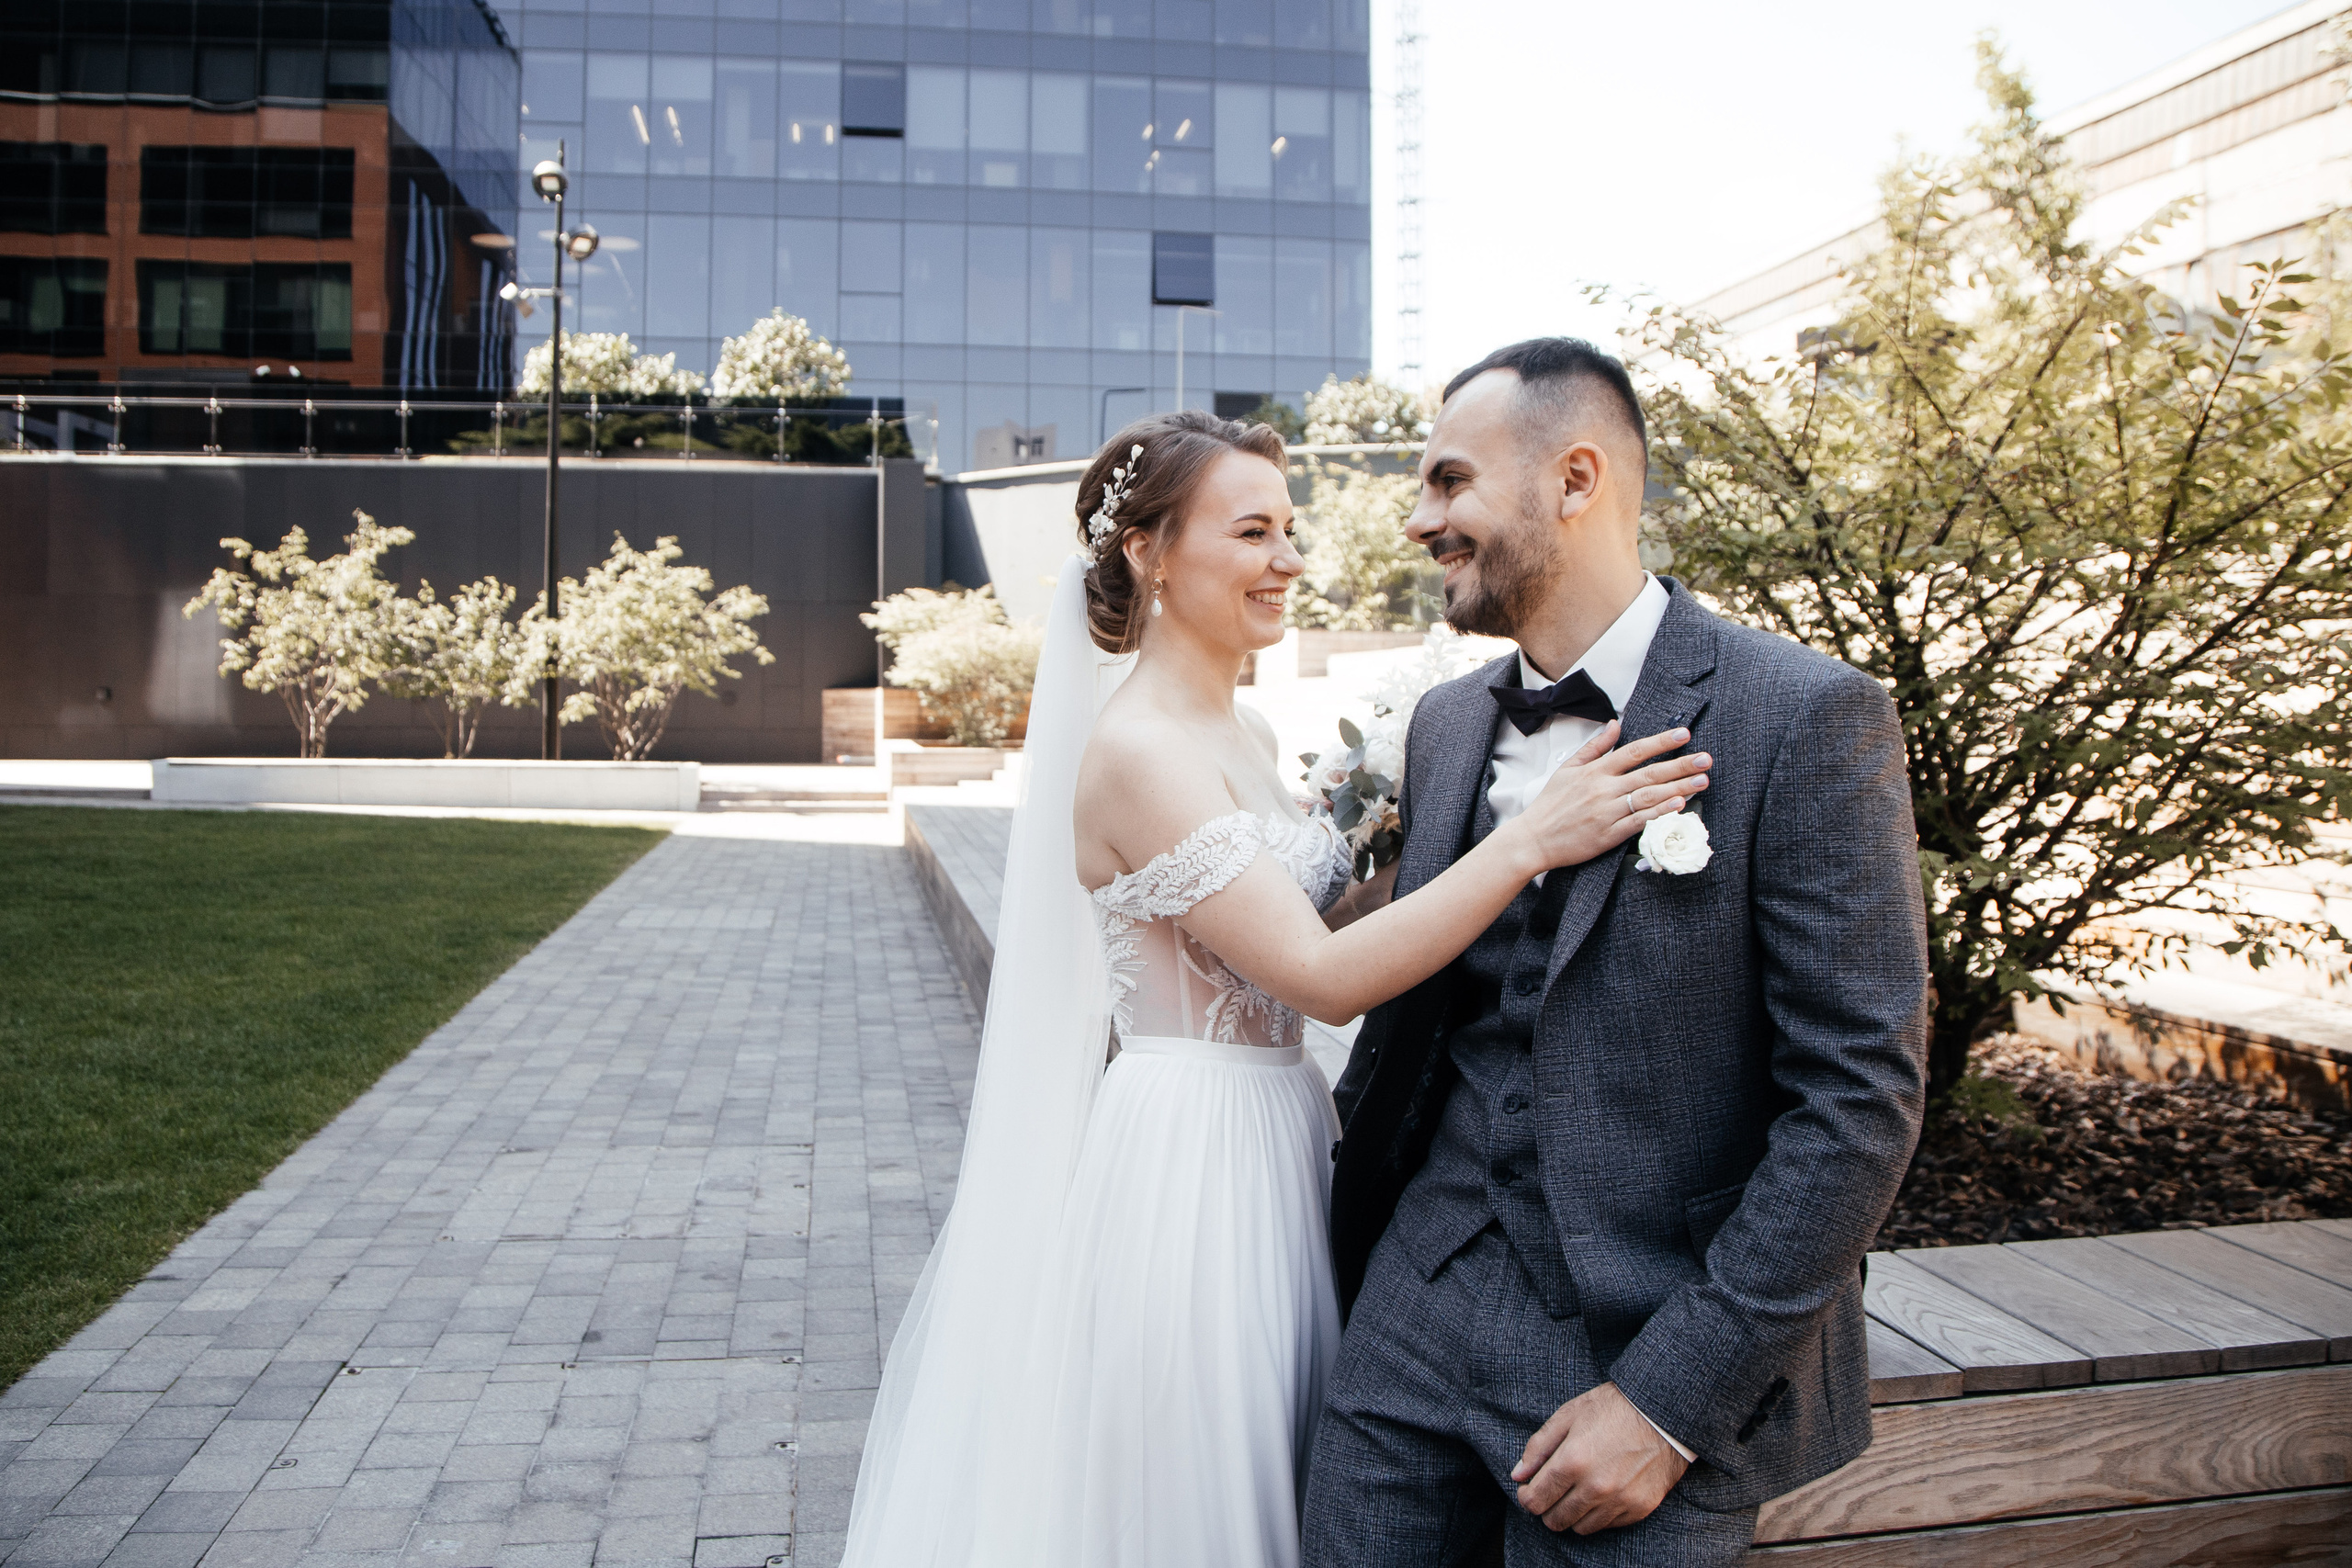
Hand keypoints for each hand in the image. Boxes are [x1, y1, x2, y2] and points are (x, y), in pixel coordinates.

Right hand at [1507, 722, 1709, 873]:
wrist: (1534, 839)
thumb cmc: (1551, 804)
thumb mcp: (1568, 768)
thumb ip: (1594, 746)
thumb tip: (1615, 724)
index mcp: (1595, 771)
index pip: (1634, 751)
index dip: (1660, 742)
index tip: (1683, 734)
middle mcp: (1604, 789)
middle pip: (1649, 773)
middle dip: (1680, 765)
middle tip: (1706, 759)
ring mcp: (1607, 812)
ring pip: (1649, 796)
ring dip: (1679, 787)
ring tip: (1702, 781)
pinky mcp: (1609, 834)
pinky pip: (1640, 821)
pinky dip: (1660, 812)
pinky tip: (1679, 805)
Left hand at [1511, 1382, 1690, 1534]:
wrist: (1663, 1413)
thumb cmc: (1613, 1408)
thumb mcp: (1569, 1415)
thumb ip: (1539, 1447)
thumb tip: (1518, 1475)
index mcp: (1572, 1461)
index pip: (1535, 1501)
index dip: (1526, 1498)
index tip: (1528, 1489)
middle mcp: (1595, 1487)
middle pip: (1555, 1520)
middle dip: (1546, 1508)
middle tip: (1551, 1491)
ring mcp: (1619, 1501)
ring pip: (1580, 1527)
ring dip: (1572, 1514)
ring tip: (1576, 1492)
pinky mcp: (1638, 1508)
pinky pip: (1607, 1525)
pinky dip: (1598, 1515)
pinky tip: (1600, 1493)